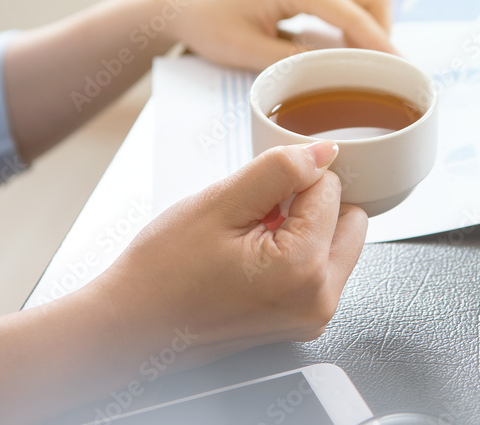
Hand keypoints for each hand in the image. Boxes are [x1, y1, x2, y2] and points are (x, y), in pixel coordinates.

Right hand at [92, 141, 367, 367]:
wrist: (130, 327)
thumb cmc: (162, 273)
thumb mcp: (219, 203)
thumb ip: (281, 170)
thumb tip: (324, 151)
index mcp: (304, 268)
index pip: (331, 188)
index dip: (291, 180)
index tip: (255, 196)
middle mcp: (319, 299)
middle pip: (349, 218)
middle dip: (311, 205)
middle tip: (257, 215)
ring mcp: (312, 317)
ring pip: (337, 243)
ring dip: (305, 229)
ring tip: (249, 241)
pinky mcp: (301, 322)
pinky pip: (320, 269)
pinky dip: (296, 254)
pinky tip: (252, 260)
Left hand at [152, 0, 394, 70]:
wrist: (183, 2)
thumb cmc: (207, 24)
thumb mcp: (246, 52)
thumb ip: (293, 61)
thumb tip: (335, 70)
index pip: (351, 13)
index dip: (379, 43)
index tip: (400, 69)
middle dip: (384, 30)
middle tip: (384, 70)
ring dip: (373, 23)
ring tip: (366, 62)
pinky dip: (358, 17)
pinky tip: (348, 46)